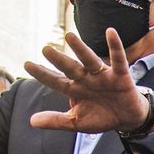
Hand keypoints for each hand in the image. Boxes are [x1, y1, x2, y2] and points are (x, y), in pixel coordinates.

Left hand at [25, 28, 148, 133]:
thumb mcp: (76, 122)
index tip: (27, 64)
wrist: (127, 119)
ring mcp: (102, 76)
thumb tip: (32, 121)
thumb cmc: (101, 116)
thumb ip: (56, 120)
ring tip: (69, 36)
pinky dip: (115, 46)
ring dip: (80, 49)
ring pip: (89, 60)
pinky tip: (110, 32)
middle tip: (46, 49)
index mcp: (74, 89)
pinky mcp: (120, 76)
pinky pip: (118, 59)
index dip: (42, 74)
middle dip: (59, 60)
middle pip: (70, 68)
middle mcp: (86, 79)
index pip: (55, 80)